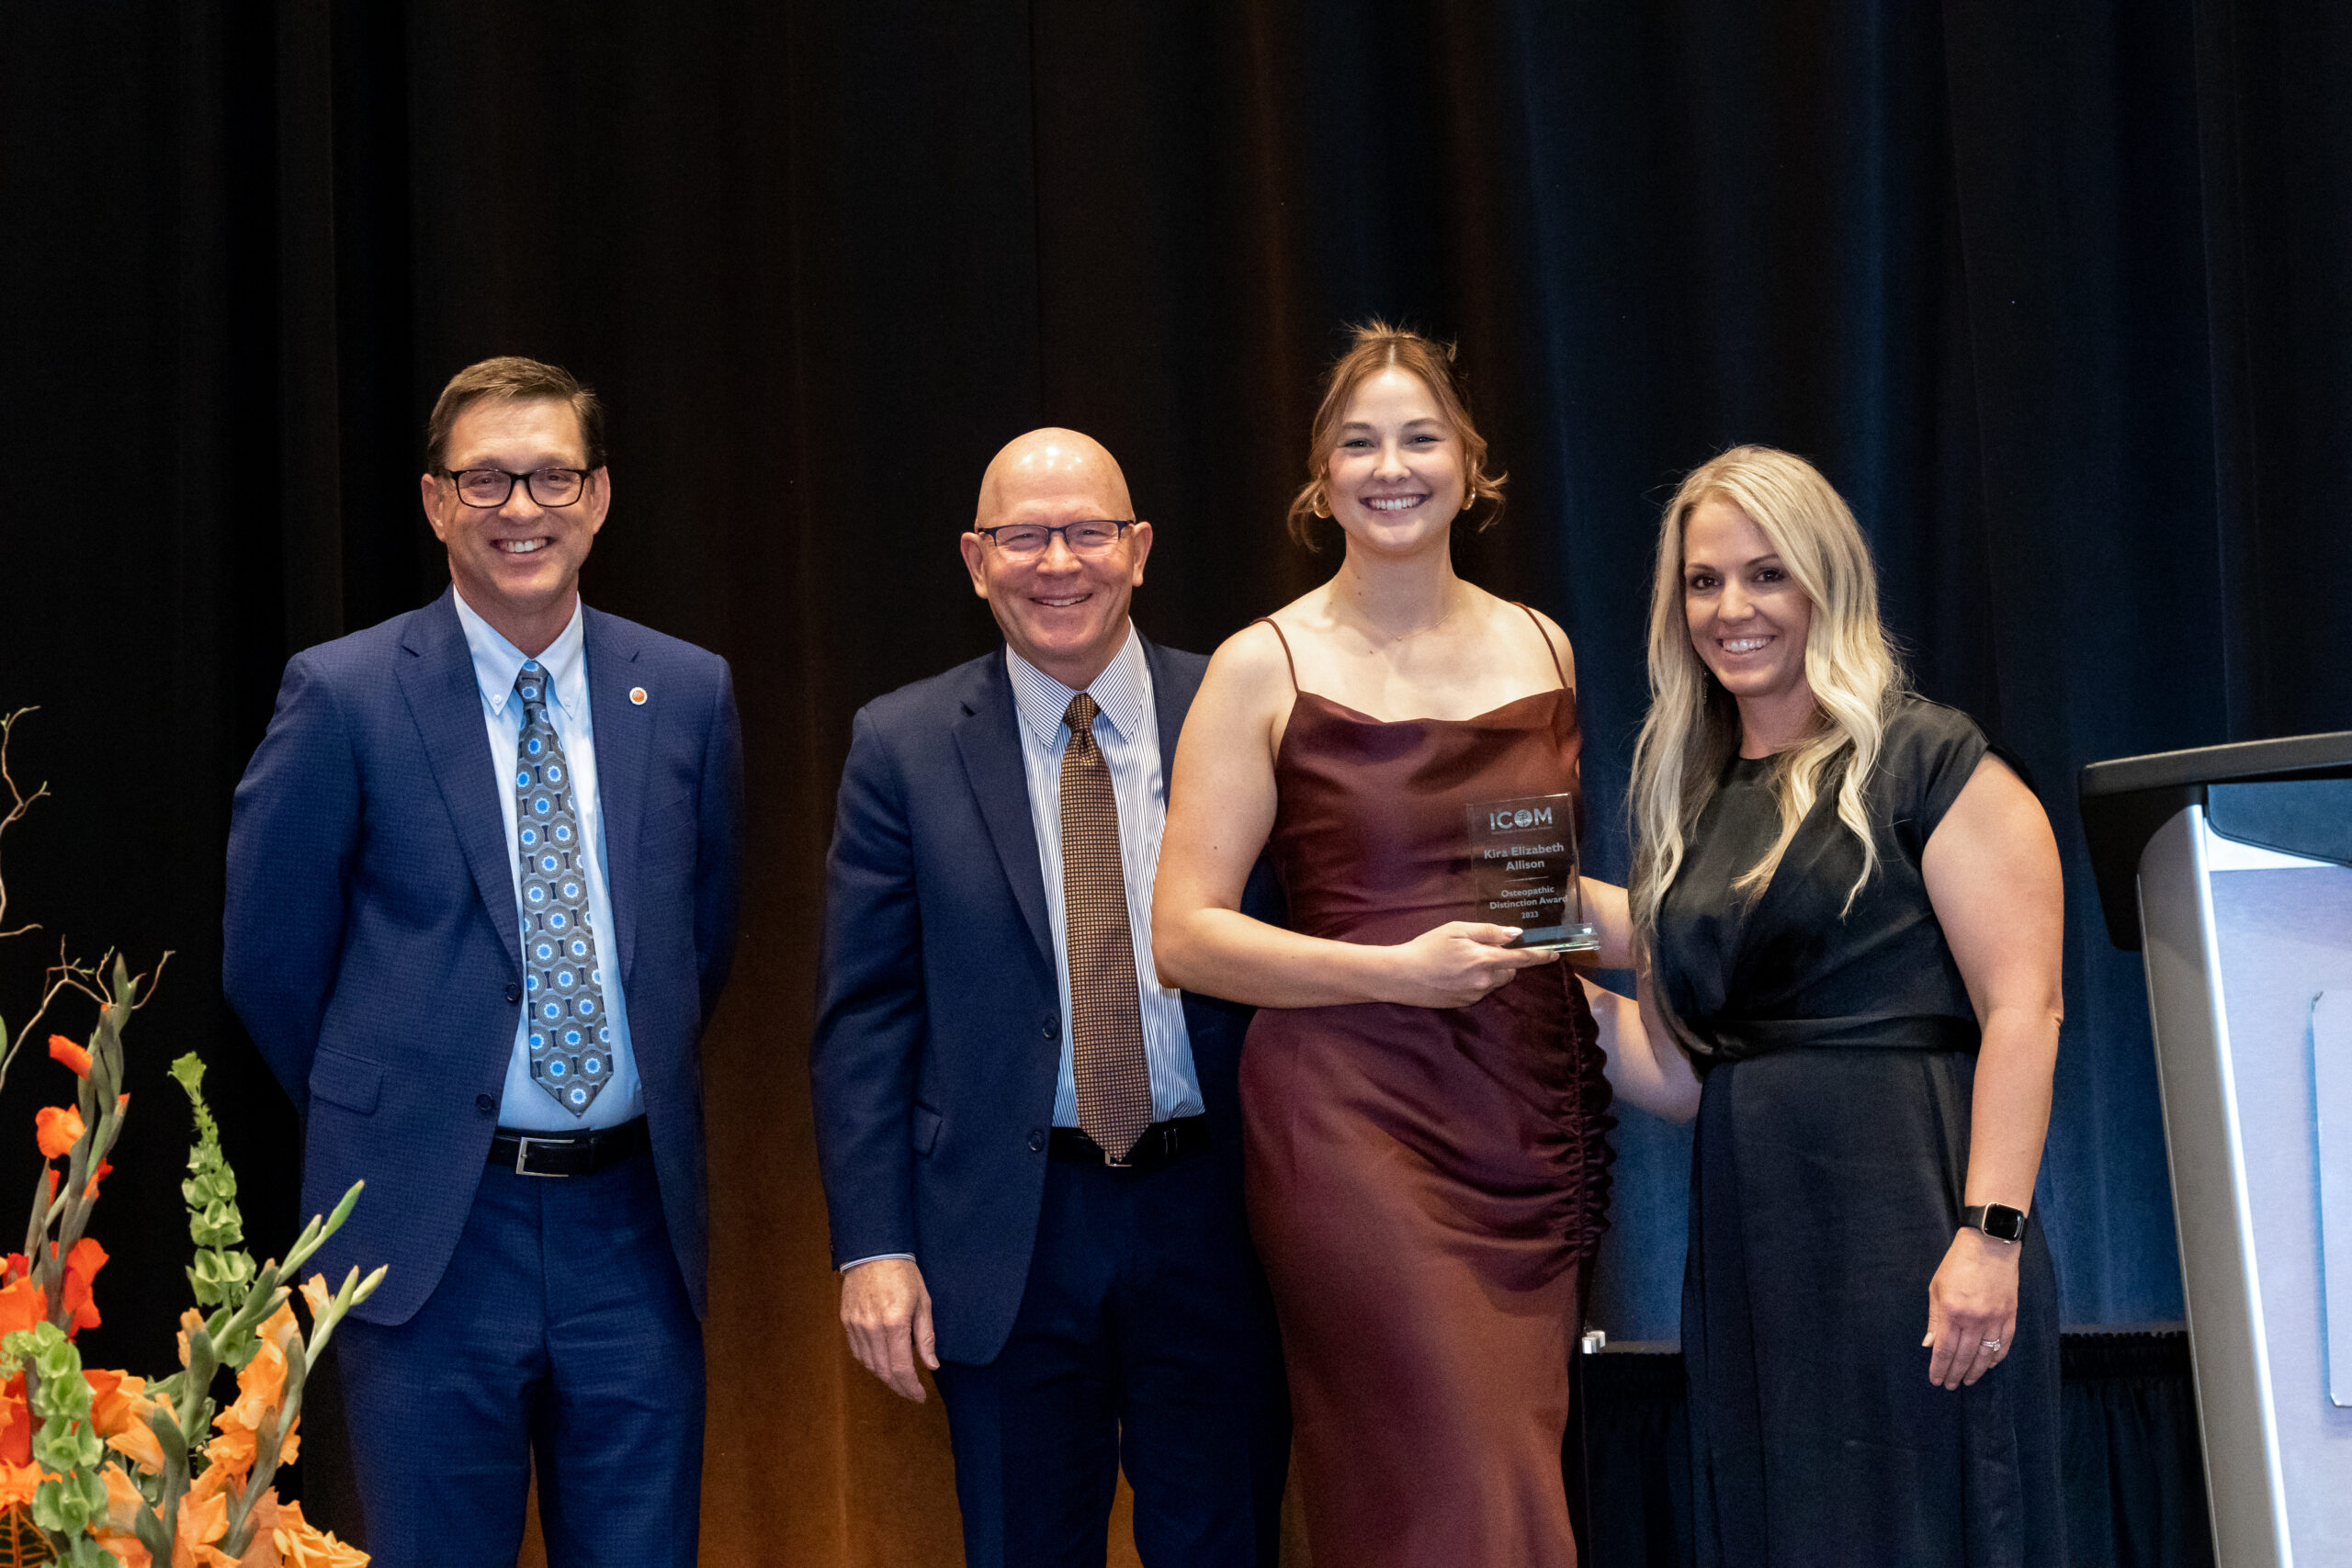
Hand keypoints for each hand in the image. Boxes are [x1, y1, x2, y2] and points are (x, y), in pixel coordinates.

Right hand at [840, 1257, 937, 1401]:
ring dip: (885, 1377)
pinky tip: (881, 1364)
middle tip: (911, 1393)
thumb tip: (931, 1365)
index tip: (920, 1396)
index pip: (901, 1368)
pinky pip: (857, 1351)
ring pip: (869, 1364)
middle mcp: (872, 1327)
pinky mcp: (846, 1321)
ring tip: (899, 1381)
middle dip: (899, 1387)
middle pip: (884, 1371)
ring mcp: (856, 1325)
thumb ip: (926, 1337)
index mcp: (895, 1322)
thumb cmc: (903, 1274)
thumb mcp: (923, 1303)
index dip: (911, 1387)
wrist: (874, 1251)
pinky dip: (870, 1363)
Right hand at [1377, 922, 1558, 1007]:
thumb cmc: (1427, 947)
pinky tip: (1456, 973)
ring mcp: (1475, 994)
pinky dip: (1477, 980)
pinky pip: (1481, 990)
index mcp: (1485, 960)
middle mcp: (1485, 981)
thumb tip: (1515, 935)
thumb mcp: (1456, 930)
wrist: (1401, 975)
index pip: (1522, 959)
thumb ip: (1488, 932)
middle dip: (1506, 961)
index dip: (1541, 956)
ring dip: (1491, 971)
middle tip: (1483, 949)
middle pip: (1510, 971)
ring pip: (1496, 981)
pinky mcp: (1465, 1003)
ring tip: (1465, 961)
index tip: (1555, 954)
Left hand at [1922, 1227, 2019, 1389]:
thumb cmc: (1958, 1263)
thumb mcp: (1937, 1288)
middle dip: (1955, 1374)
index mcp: (1953, 1312)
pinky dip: (1996, 1358)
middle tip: (1950, 1385)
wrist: (1990, 1245)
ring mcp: (1996, 1319)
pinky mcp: (2011, 1315)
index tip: (1936, 1380)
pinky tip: (1988, 1365)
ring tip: (1967, 1380)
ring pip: (1985, 1355)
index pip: (1945, 1350)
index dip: (1939, 1368)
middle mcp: (1975, 1320)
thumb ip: (1935, 1319)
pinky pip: (2004, 1344)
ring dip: (1975, 1371)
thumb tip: (1930, 1344)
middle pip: (1964, 1356)